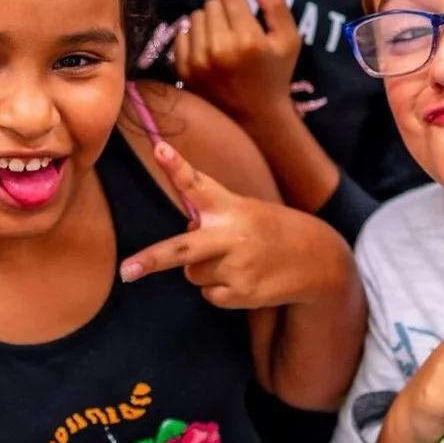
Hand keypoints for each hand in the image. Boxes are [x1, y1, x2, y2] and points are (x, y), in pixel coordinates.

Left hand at [117, 140, 325, 307]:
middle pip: (180, 249)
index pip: (196, 183)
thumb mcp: (243, 211)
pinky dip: (221, 291)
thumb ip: (209, 219)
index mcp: (229, 206)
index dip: (175, 165)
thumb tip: (183, 242)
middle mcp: (231, 234)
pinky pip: (209, 295)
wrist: (317, 259)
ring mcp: (237, 265)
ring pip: (193, 275)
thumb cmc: (268, 230)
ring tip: (238, 261)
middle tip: (126, 271)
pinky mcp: (243, 292)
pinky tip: (246, 279)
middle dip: (150, 260)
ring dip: (206, 271)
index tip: (158, 148)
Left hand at [174, 0, 302, 125]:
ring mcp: (198, 61)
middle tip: (235, 22)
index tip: (241, 0)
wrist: (256, 116)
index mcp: (247, 39)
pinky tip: (208, 45)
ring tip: (222, 34)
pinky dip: (194, 35)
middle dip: (223, 8)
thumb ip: (275, 5)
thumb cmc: (276, 74)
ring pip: (195, 17)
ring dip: (208, 20)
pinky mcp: (184, 70)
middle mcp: (219, 48)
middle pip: (211, 3)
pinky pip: (181, 34)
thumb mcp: (289, 39)